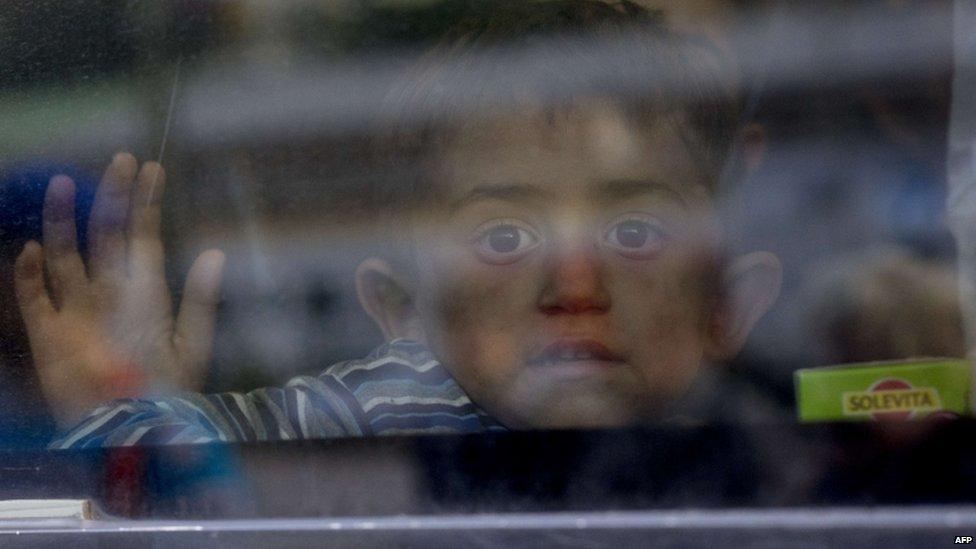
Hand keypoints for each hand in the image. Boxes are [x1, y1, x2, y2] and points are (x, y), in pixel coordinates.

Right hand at [13, 153, 224, 426]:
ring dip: (62, 220)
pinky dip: (30, 274)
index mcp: (144, 293)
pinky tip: (34, 248)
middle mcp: (108, 294)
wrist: (133, 433)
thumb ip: (200, 299)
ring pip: (65, 255)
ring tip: (65, 183)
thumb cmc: (168, 393)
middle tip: (120, 160)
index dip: (147, 204)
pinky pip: (33, 297)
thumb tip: (214, 252)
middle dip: (112, 197)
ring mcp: (76, 311)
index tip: (153, 168)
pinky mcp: (48, 335)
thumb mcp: (192, 345)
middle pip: (105, 235)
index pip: (144, 237)